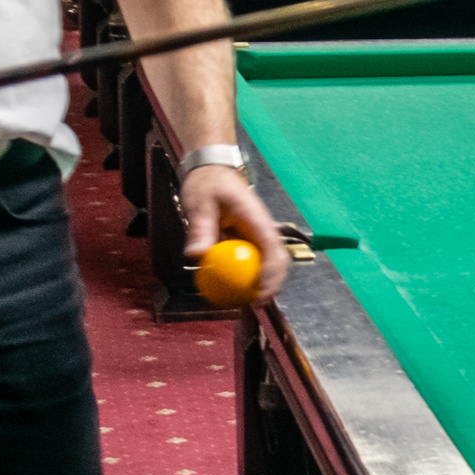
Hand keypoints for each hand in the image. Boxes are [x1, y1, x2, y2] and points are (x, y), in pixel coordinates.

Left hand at [178, 163, 290, 300]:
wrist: (210, 169)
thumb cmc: (207, 183)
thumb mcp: (200, 203)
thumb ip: (200, 228)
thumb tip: (196, 256)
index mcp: (256, 218)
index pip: (272, 247)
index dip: (272, 271)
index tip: (261, 290)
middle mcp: (261, 228)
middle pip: (278, 259)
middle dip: (273, 284)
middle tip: (257, 305)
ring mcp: (256, 234)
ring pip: (268, 262)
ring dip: (263, 283)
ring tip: (249, 304)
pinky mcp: (246, 239)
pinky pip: (251, 260)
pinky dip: (246, 276)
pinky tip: (234, 290)